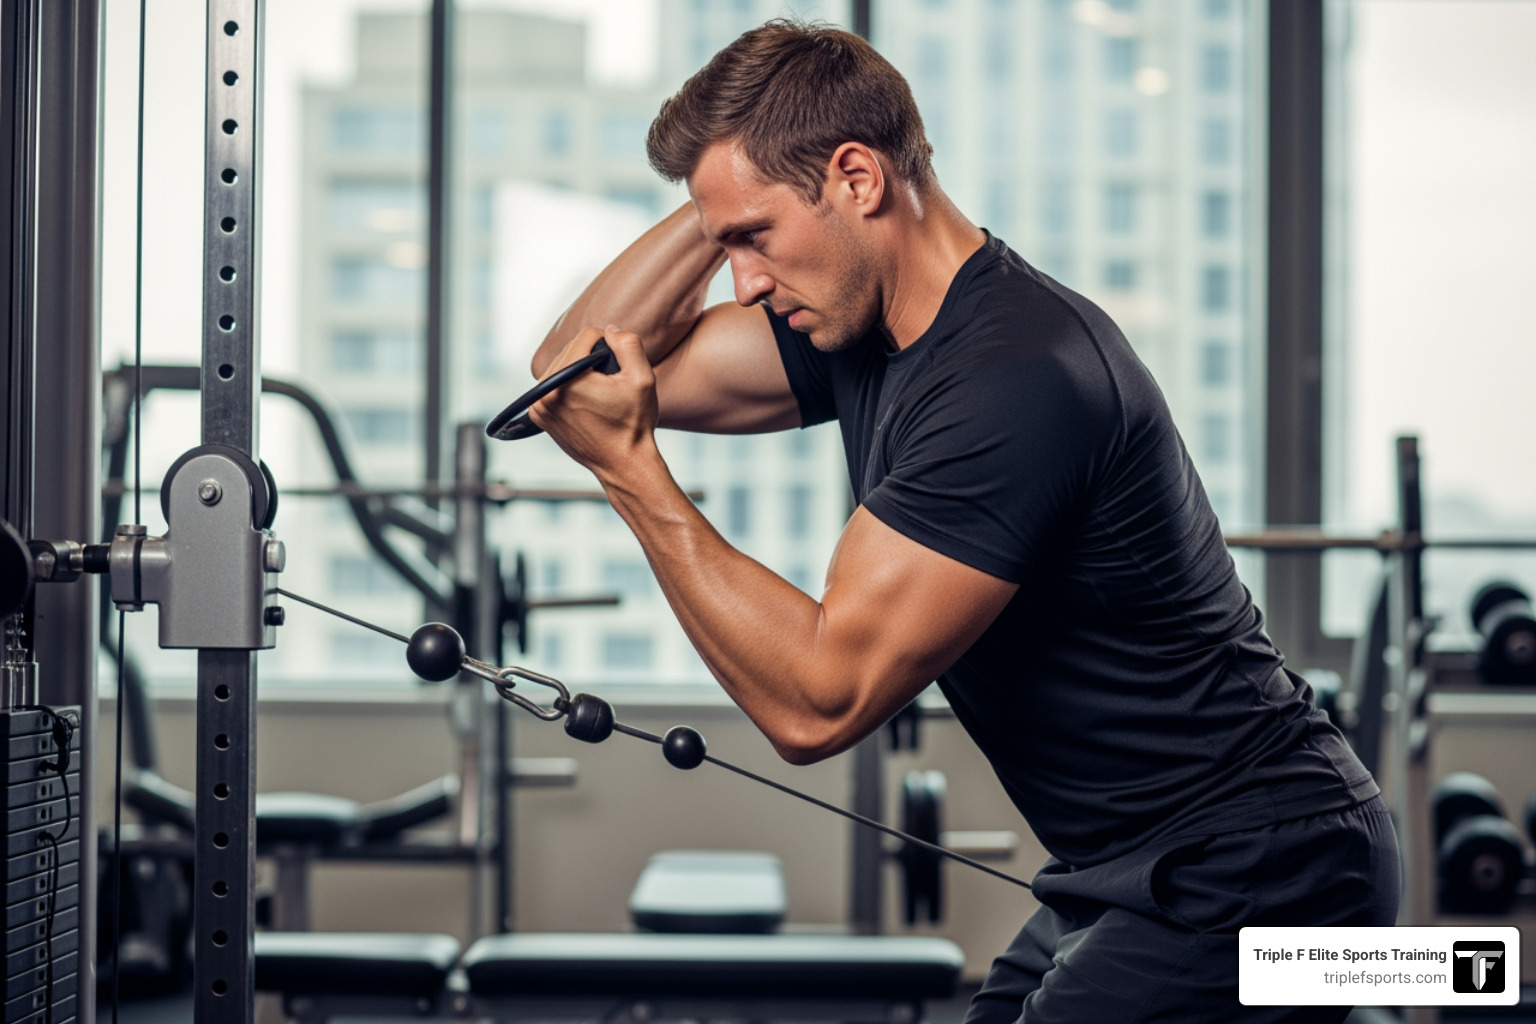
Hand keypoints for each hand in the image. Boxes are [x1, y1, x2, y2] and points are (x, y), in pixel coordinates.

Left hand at [527, 325, 659, 480]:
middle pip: (569, 350)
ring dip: (579, 371)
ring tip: (599, 391)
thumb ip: (628, 344)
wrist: (622, 464)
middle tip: (610, 382)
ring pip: (560, 366)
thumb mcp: (642, 379)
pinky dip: (567, 386)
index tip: (618, 365)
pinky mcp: (539, 416)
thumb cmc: (633, 425)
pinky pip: (552, 386)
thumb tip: (610, 329)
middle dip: (591, 358)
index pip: (585, 337)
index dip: (607, 343)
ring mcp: (538, 406)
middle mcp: (545, 392)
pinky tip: (585, 400)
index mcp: (567, 380)